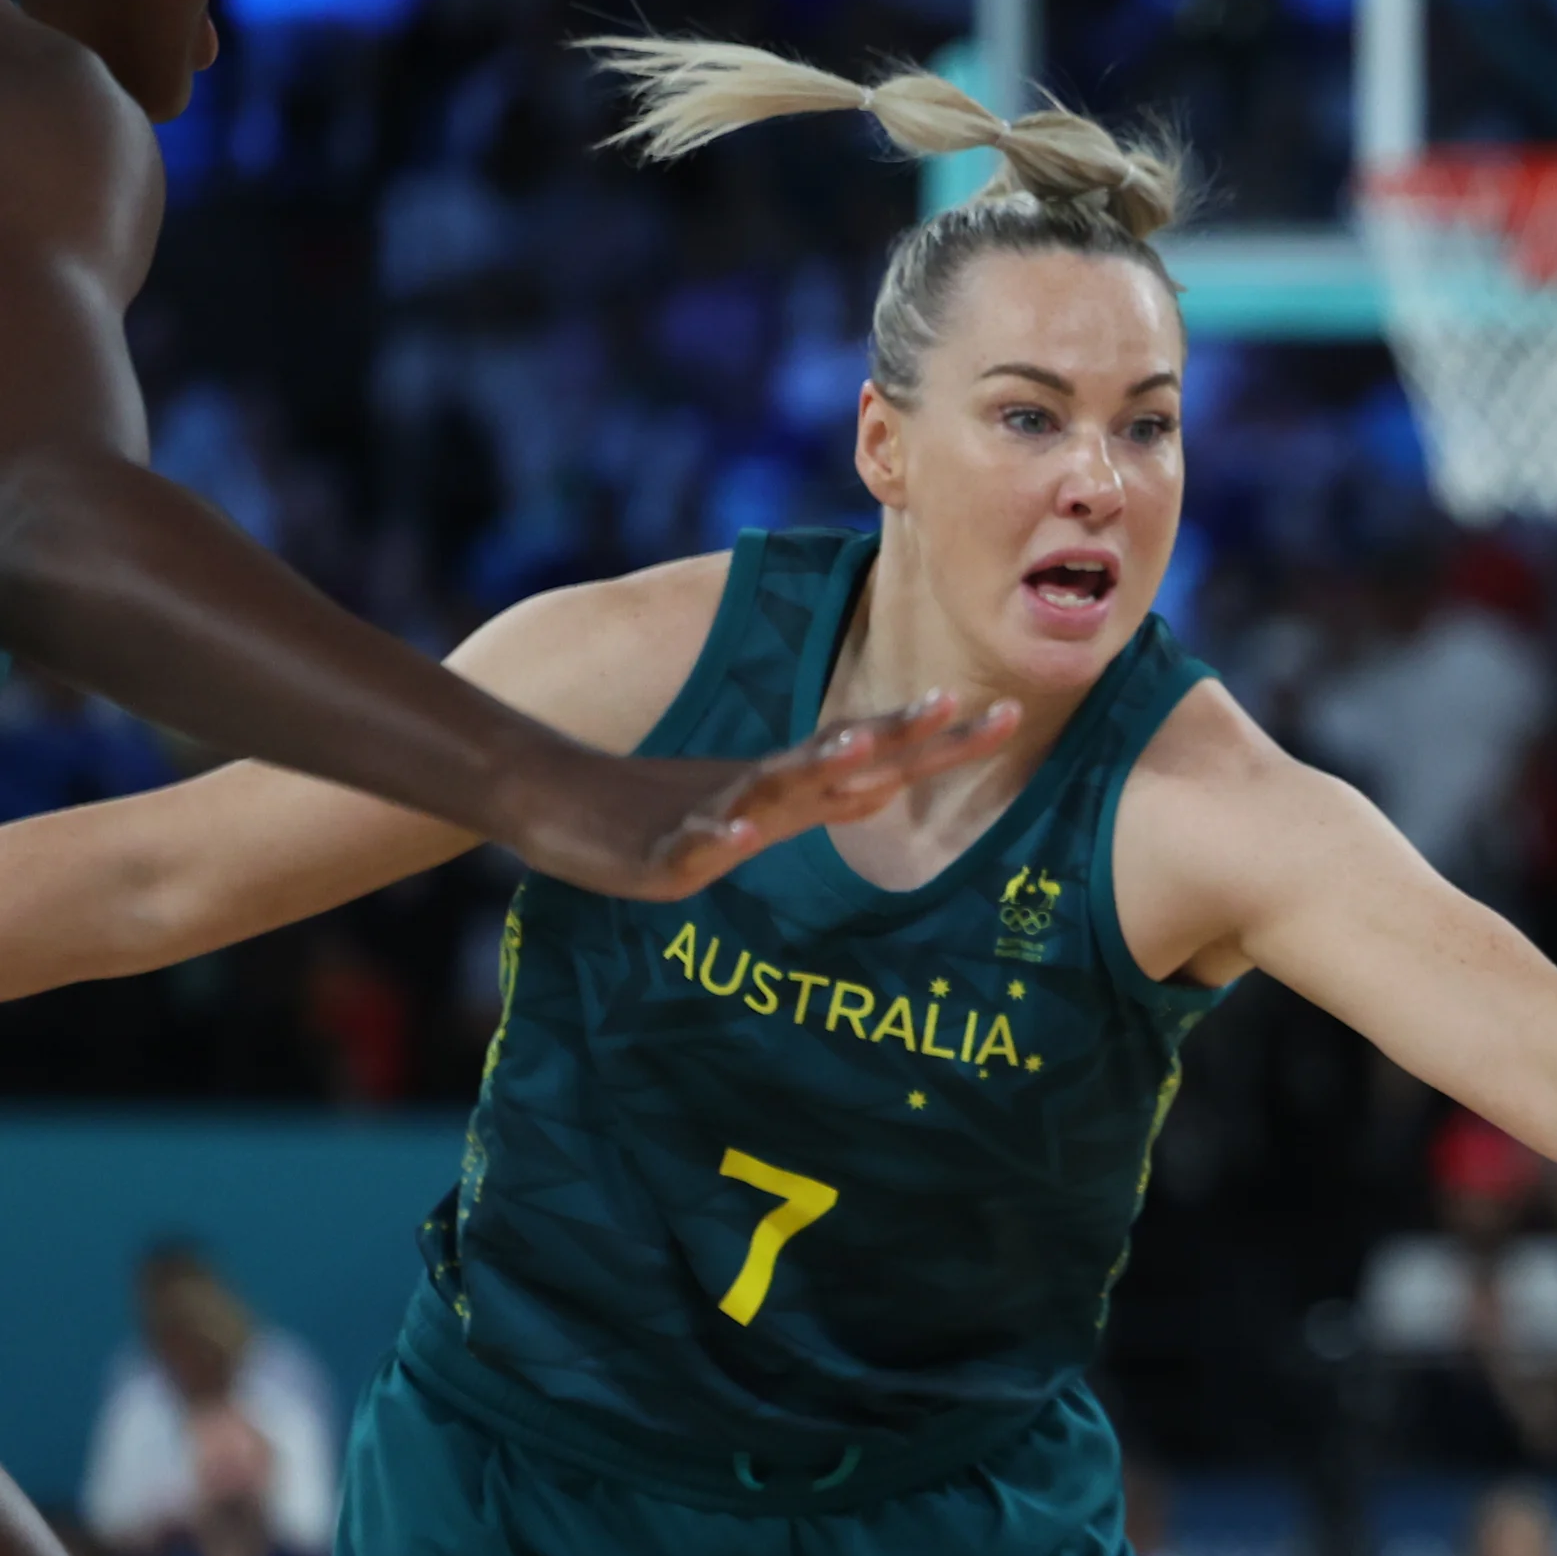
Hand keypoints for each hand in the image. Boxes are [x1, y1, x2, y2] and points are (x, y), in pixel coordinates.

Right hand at [496, 692, 1020, 899]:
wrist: (550, 800)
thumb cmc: (662, 803)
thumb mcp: (757, 808)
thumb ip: (824, 797)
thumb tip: (889, 784)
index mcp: (791, 787)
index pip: (883, 758)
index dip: (943, 740)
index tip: (1006, 713)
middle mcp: (762, 792)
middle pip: (844, 759)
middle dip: (899, 734)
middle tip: (953, 702)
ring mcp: (713, 817)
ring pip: (772, 787)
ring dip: (816, 768)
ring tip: (860, 750)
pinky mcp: (661, 853)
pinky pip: (693, 845)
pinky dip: (716, 836)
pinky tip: (738, 833)